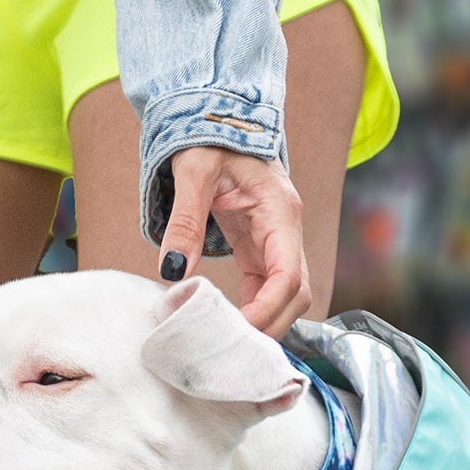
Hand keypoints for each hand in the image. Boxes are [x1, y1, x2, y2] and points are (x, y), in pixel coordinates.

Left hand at [158, 144, 310, 337]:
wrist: (216, 119)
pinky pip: (266, 288)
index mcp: (280, 210)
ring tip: (231, 345)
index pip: (289, 274)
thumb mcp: (193, 171)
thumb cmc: (210, 138)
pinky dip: (253, 310)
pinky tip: (229, 325)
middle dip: (271, 325)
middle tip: (233, 350)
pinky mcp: (260, 248)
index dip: (268, 309)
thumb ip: (185, 220)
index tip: (239, 331)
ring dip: (265, 322)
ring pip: (286, 296)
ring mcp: (276, 241)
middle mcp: (286, 229)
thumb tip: (173, 270)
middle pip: (296, 293)